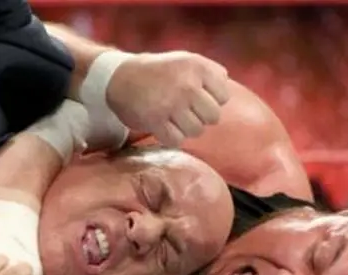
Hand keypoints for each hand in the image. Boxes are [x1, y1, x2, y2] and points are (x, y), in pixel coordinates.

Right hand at [106, 52, 229, 147]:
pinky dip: (171, 137)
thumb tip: (227, 90)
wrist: (120, 76)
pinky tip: (164, 127)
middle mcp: (186, 84)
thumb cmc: (159, 72)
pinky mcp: (155, 120)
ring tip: (174, 119)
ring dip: (186, 129)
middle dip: (201, 118)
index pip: (223, 97)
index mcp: (197, 67)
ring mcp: (171, 103)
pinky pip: (176, 140)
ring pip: (196, 131)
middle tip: (186, 112)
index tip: (196, 98)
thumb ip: (211, 72)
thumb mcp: (186, 60)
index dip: (212, 101)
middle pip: (213, 117)